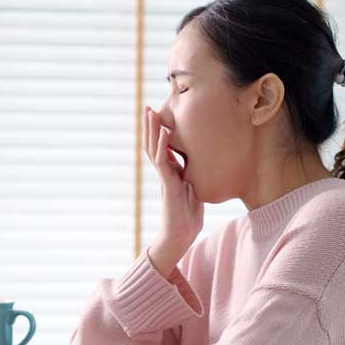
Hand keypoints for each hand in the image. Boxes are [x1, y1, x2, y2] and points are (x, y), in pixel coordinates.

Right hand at [145, 106, 203, 275]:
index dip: (160, 132)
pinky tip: (163, 132)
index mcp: (172, 173)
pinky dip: (162, 146)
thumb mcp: (194, 192)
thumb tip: (197, 169)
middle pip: (154, 145)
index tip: (159, 116)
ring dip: (153, 131)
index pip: (163, 148)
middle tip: (147, 107)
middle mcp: (166, 173)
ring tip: (150, 113)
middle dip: (151, 126)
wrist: (181, 236)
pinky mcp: (168, 185)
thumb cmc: (188, 218)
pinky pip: (163, 162)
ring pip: (155, 150)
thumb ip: (192, 179)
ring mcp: (165, 178)